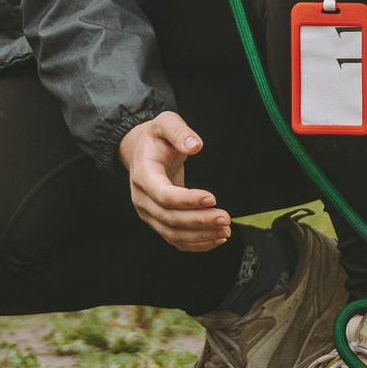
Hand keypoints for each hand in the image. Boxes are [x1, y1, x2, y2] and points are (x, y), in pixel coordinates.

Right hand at [119, 111, 229, 250]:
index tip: (212, 198)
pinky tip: (215, 239)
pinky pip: (175, 239)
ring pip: (173, 234)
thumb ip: (179, 131)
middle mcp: (142, 199)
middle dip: (200, 221)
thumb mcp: (165, 123)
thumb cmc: (156, 139)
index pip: (164, 195)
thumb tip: (194, 145)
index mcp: (143, 175)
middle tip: (225, 218)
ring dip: (200, 236)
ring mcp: (149, 213)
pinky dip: (196, 244)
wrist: (142, 151)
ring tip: (225, 231)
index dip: (188, 200)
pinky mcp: (158, 222)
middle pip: (170, 219)